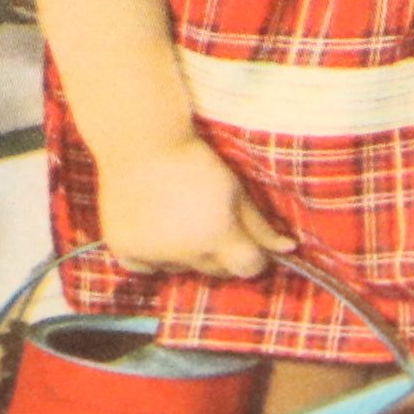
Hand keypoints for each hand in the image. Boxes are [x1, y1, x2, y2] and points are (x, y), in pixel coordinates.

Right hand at [96, 136, 297, 278]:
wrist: (139, 141)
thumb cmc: (194, 160)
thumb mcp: (235, 190)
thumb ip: (261, 226)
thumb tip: (289, 249)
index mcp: (218, 236)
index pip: (250, 268)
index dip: (252, 255)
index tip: (245, 240)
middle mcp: (186, 253)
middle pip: (216, 272)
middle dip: (219, 253)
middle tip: (208, 220)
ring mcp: (152, 255)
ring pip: (180, 270)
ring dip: (184, 254)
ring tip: (176, 217)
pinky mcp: (124, 250)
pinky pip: (147, 268)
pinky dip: (152, 256)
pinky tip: (154, 228)